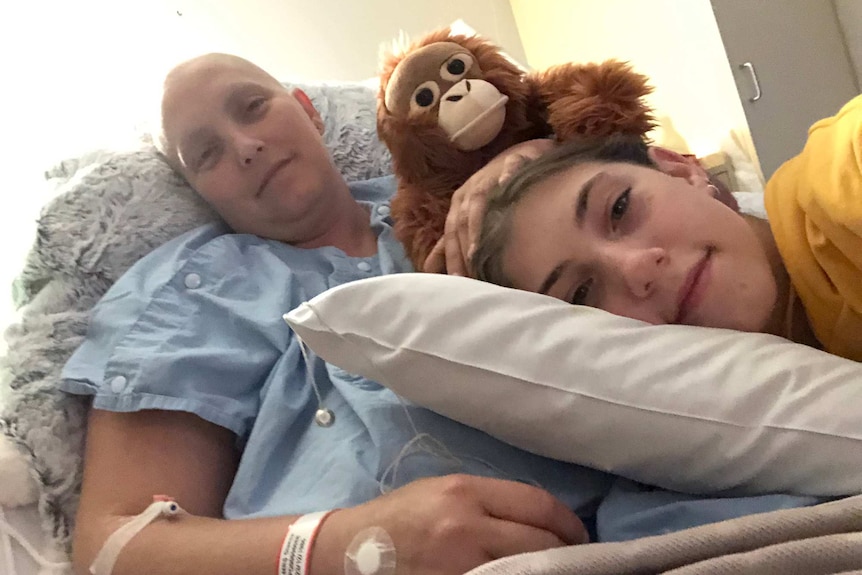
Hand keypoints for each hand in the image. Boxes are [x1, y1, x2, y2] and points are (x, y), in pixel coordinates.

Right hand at [312, 474, 586, 574]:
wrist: (348, 551)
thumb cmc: (398, 517)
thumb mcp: (441, 491)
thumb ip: (487, 501)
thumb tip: (538, 516)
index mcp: (464, 492)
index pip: (538, 505)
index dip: (568, 521)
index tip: (578, 532)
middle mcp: (465, 527)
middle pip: (540, 541)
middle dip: (565, 550)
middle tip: (576, 555)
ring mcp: (460, 565)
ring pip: (526, 568)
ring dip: (547, 569)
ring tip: (555, 570)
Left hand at [424, 139, 554, 275]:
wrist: (522, 156)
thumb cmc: (494, 191)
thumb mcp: (471, 216)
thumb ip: (452, 243)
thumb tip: (430, 270)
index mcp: (460, 204)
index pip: (451, 234)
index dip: (453, 258)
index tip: (459, 282)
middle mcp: (471, 190)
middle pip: (463, 221)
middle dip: (465, 248)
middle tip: (474, 275)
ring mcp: (491, 175)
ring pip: (480, 199)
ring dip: (478, 221)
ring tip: (479, 247)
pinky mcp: (516, 160)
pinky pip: (511, 166)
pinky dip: (508, 174)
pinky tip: (505, 184)